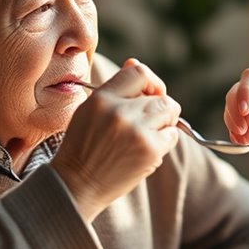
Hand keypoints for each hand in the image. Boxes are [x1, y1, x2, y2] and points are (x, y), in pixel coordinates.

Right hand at [52, 59, 180, 221]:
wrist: (76, 185)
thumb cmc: (83, 147)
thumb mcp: (89, 111)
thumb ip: (115, 89)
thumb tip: (136, 63)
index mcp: (102, 98)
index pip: (139, 72)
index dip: (151, 82)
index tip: (150, 94)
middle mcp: (119, 111)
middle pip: (160, 96)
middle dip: (161, 107)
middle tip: (151, 121)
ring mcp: (136, 131)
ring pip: (170, 112)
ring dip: (165, 123)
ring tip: (147, 135)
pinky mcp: (149, 151)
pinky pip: (172, 136)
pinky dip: (164, 142)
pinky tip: (146, 150)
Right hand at [224, 61, 248, 206]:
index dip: (245, 90)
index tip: (245, 109)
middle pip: (237, 90)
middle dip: (235, 109)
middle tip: (244, 128)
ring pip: (231, 107)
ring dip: (233, 122)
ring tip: (246, 137)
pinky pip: (233, 125)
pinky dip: (234, 134)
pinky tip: (244, 142)